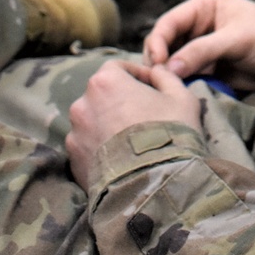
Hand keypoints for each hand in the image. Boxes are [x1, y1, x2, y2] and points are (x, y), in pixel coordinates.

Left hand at [66, 59, 200, 189]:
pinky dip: (101, 149)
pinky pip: (87, 148)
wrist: (154, 187)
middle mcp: (82, 104)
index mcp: (106, 81)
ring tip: (132, 143)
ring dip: (108, 125)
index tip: (152, 87)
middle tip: (143, 117)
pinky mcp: (73, 162)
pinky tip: (122, 160)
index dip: (136, 74)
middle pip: (101, 95)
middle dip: (120, 101)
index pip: (117, 67)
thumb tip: (157, 71)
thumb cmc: (170, 134)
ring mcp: (75, 134)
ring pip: (92, 122)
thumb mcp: (181, 97)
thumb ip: (166, 76)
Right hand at [143, 0, 254, 89]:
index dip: (158, 42)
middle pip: (166, 44)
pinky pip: (186, 77)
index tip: (157, 63)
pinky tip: (182, 93)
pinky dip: (182, 85)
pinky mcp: (206, 69)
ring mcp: (200, 49)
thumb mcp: (236, 40)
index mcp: (203, 7)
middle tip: (161, 81)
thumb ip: (203, 50)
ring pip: (173, 63)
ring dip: (170, 76)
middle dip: (161, 62)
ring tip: (170, 89)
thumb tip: (170, 68)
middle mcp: (197, 26)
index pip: (169, 22)